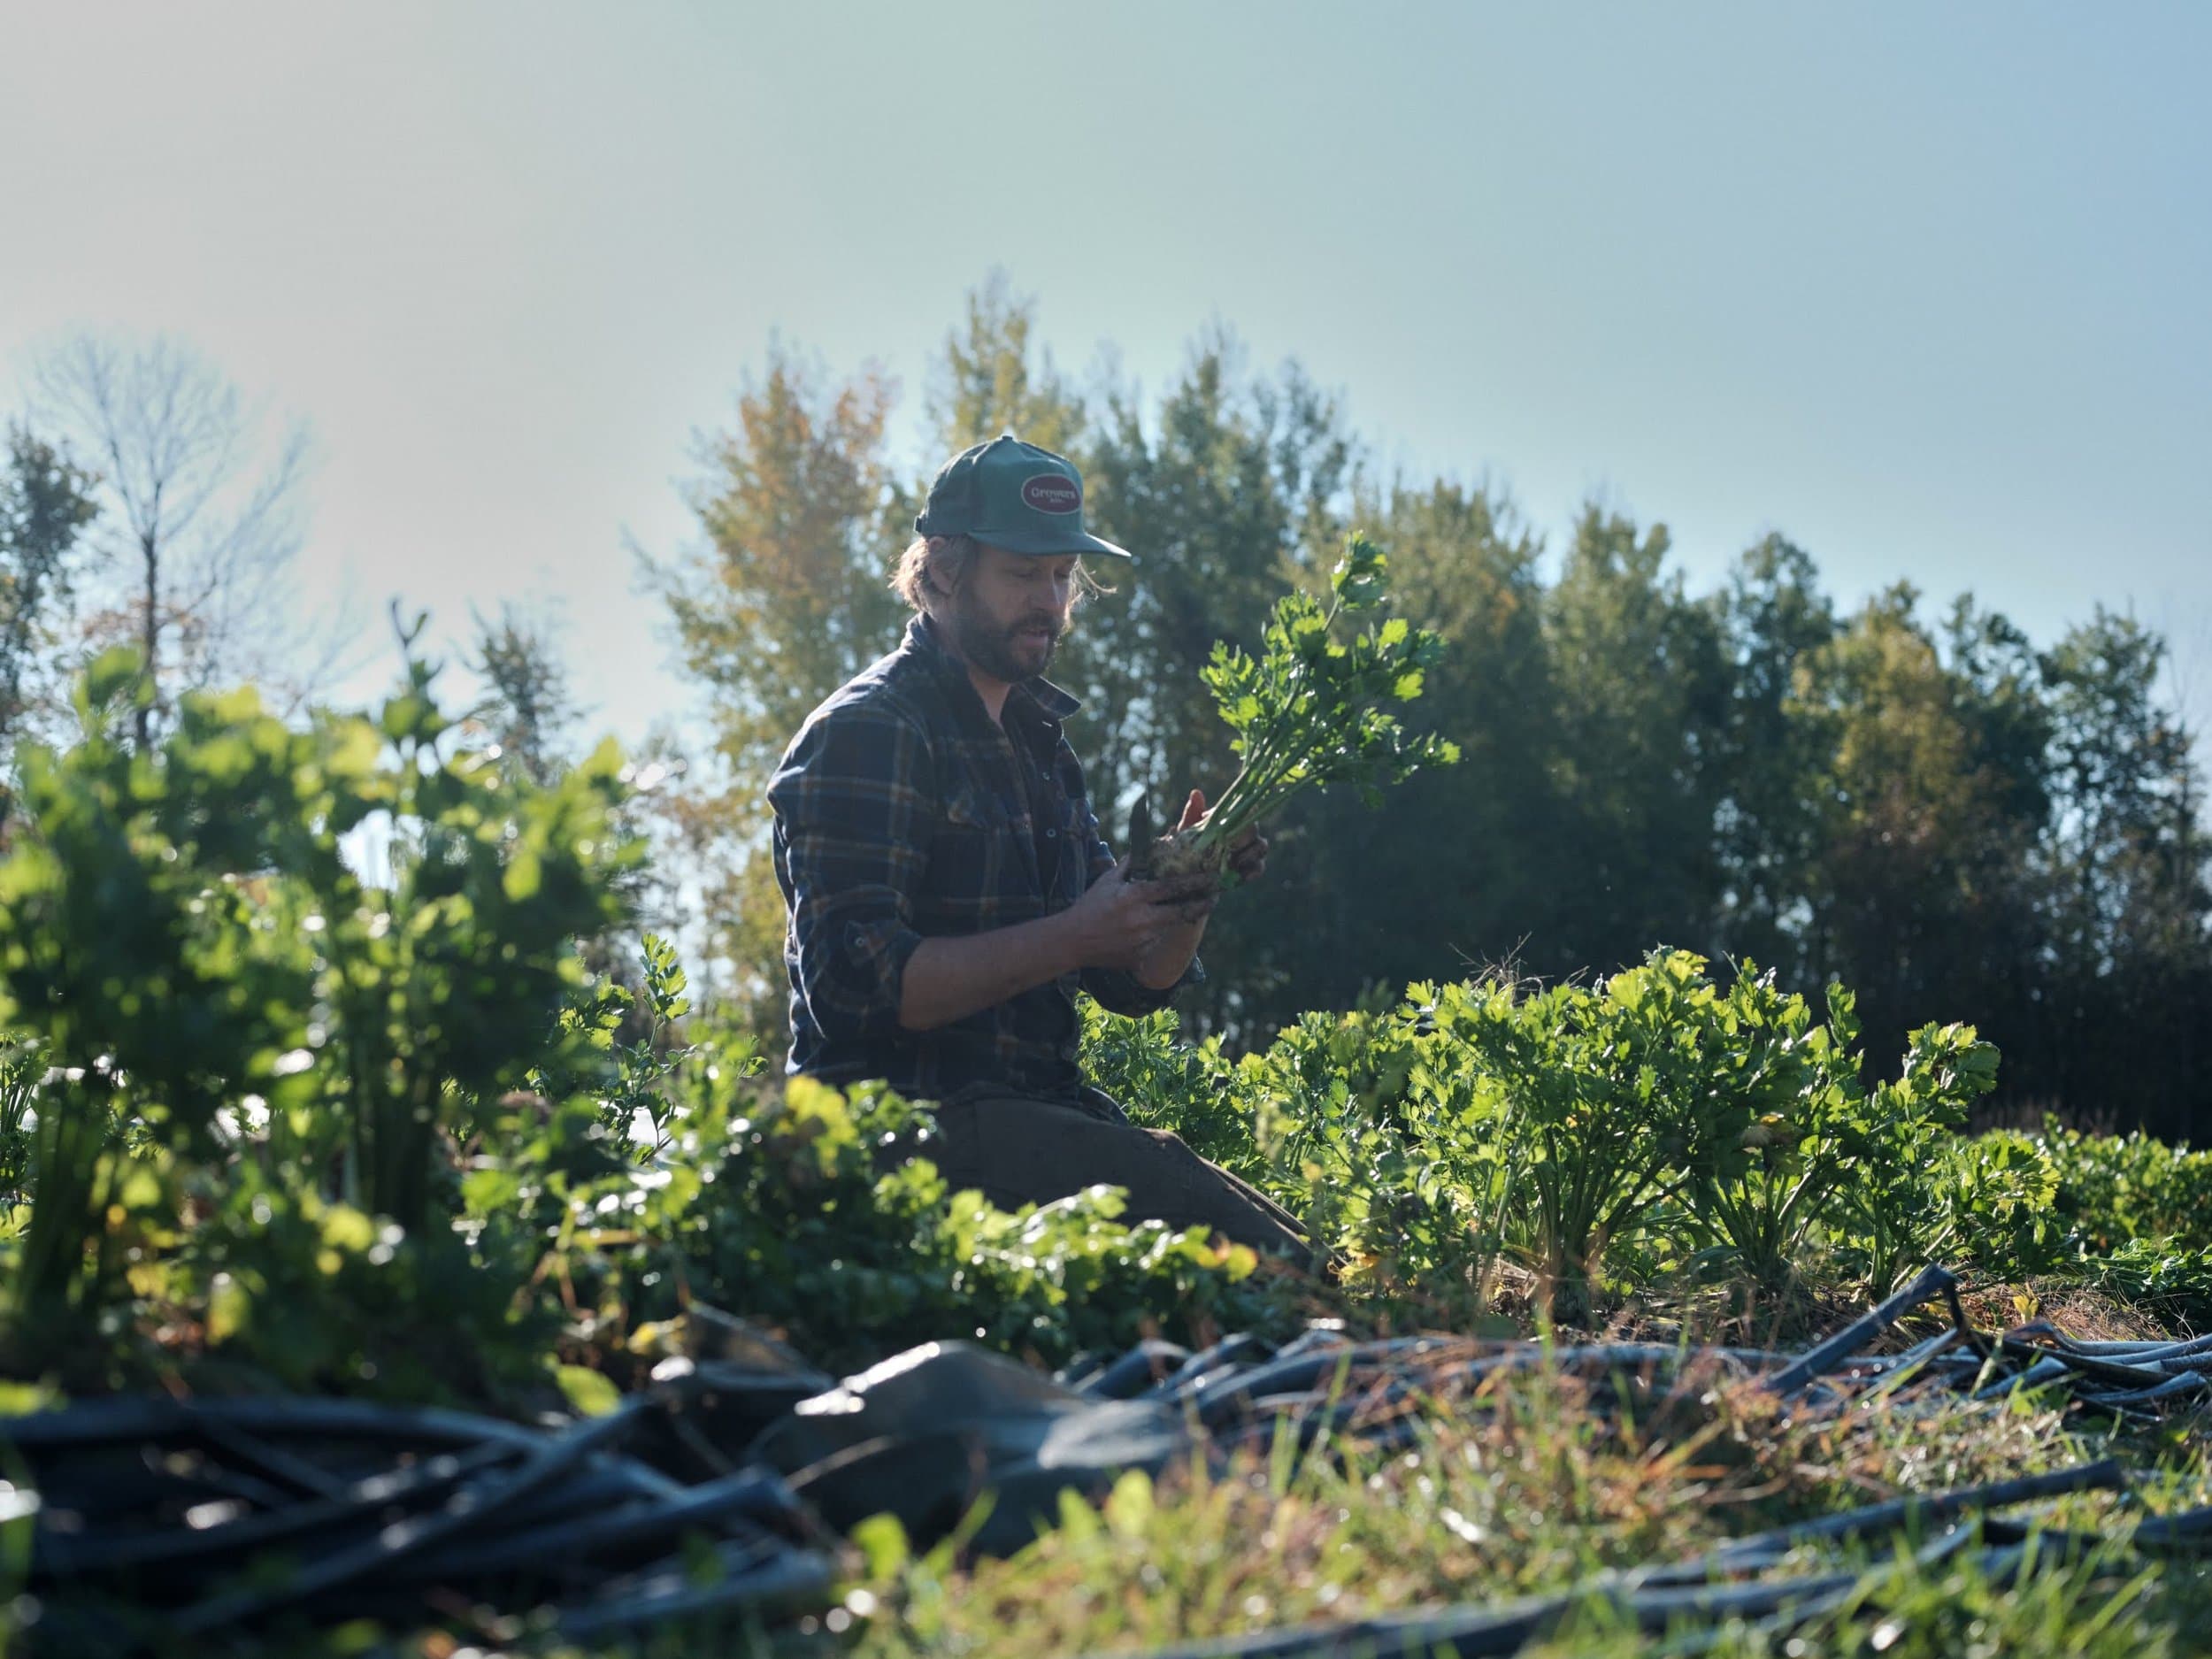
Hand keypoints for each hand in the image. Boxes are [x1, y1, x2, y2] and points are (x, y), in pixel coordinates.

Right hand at [1062, 854, 1217, 972]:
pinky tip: (1152, 932)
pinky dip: (1157, 936)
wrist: (1072, 941)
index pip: (1172, 887)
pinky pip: (1156, 944)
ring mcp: (1142, 940)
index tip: (1211, 877)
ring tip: (1189, 909)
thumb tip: (1150, 846)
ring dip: (1178, 919)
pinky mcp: (1139, 957)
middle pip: (1181, 911)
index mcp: (1133, 896)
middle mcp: (1141, 919)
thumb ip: (1130, 863)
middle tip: (1215, 896)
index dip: (1194, 881)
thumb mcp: (1108, 880)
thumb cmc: (1090, 906)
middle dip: (1201, 903)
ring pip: (1169, 927)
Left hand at [1173, 788, 1267, 885]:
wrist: (1188, 872)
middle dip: (1244, 836)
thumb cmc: (1190, 846)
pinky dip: (1253, 871)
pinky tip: (1243, 875)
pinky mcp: (1249, 870)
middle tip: (1229, 843)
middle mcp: (1245, 834)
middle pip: (1255, 830)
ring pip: (1261, 847)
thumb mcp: (1188, 831)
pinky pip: (1258, 868)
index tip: (1226, 822)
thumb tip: (1196, 793)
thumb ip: (1193, 814)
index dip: (1242, 815)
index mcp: (1234, 821)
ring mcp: (1250, 852)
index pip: (1247, 812)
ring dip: (1250, 853)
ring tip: (1236, 861)